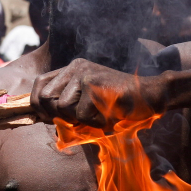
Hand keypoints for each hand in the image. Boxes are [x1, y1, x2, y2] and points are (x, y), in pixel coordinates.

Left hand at [28, 58, 155, 127]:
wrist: (151, 95)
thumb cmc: (120, 104)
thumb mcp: (88, 103)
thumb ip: (67, 107)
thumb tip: (42, 119)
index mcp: (72, 69)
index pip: (39, 84)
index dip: (39, 105)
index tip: (50, 119)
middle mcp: (76, 67)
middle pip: (45, 98)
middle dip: (58, 116)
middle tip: (80, 120)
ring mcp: (85, 73)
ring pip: (63, 108)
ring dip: (80, 120)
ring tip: (98, 115)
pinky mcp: (94, 83)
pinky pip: (81, 115)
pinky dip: (94, 123)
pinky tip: (108, 115)